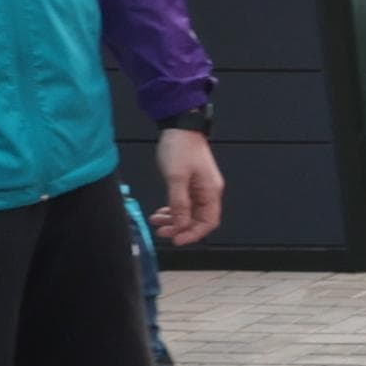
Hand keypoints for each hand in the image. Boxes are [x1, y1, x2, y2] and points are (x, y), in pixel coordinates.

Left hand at [154, 127, 224, 245]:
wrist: (180, 126)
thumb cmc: (180, 148)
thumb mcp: (176, 178)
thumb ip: (179, 203)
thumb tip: (180, 225)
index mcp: (210, 191)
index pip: (208, 222)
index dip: (193, 234)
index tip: (176, 239)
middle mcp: (208, 192)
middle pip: (198, 219)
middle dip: (179, 228)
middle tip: (161, 231)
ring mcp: (199, 188)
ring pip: (189, 212)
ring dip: (174, 220)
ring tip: (156, 221)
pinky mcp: (190, 183)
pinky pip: (184, 203)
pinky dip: (172, 210)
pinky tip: (160, 211)